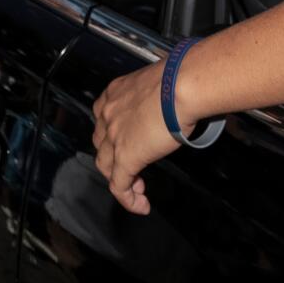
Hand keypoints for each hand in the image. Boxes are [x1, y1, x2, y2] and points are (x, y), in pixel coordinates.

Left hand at [91, 58, 184, 215]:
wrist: (182, 85)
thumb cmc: (181, 78)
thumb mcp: (161, 82)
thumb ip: (158, 96)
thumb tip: (173, 102)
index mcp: (115, 92)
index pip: (104, 117)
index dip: (113, 133)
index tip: (130, 139)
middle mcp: (108, 113)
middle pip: (101, 142)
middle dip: (114, 156)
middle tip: (134, 164)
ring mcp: (114, 136)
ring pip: (106, 166)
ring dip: (120, 178)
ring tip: (138, 186)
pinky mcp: (125, 157)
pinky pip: (119, 186)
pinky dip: (128, 198)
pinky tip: (141, 205)